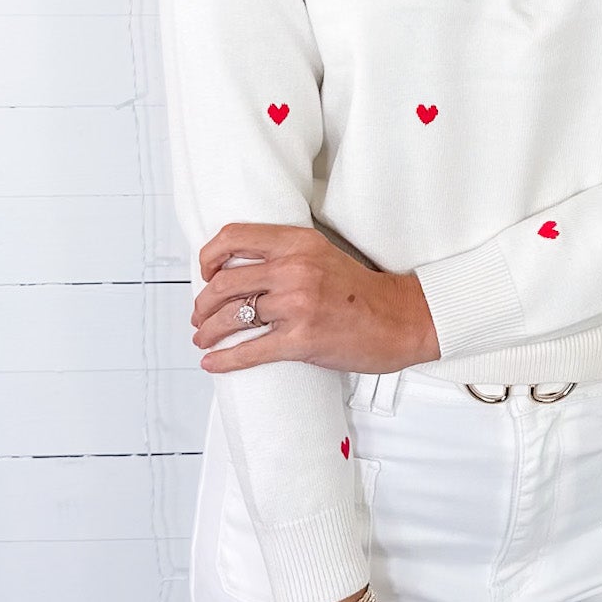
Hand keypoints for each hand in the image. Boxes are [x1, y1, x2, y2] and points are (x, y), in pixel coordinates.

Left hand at [190, 223, 439, 373]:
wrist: (402, 320)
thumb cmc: (363, 293)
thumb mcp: (322, 256)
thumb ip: (285, 257)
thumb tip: (239, 272)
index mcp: (298, 243)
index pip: (234, 237)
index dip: (209, 256)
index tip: (204, 272)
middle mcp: (295, 269)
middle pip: (224, 283)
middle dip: (202, 304)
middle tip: (199, 316)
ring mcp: (298, 305)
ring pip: (232, 317)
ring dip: (208, 332)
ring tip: (203, 339)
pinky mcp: (302, 340)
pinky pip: (250, 350)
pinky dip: (225, 360)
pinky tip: (213, 363)